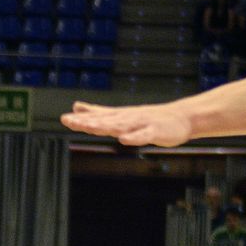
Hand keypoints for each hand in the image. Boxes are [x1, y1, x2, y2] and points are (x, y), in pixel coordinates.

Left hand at [60, 101, 194, 146]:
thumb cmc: (149, 117)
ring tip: (89, 126)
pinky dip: (134, 137)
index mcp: (118, 117)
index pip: (97, 118)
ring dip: (105, 126)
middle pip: (104, 120)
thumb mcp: (120, 114)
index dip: (80, 119)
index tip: (64, 119)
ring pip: (120, 126)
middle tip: (69, 121)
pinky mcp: (155, 131)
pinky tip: (124, 139)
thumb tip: (76, 106)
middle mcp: (127, 119)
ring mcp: (141, 124)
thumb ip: (98, 112)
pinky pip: (144, 135)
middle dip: (87, 121)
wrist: (181, 117)